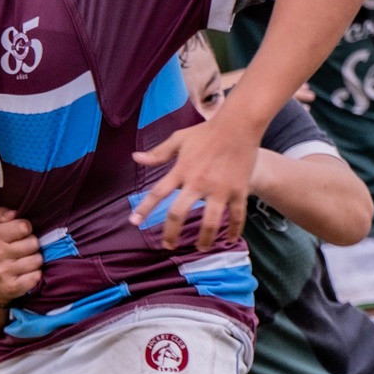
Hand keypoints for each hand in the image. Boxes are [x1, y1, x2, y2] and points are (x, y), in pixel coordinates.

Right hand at [0, 208, 42, 303]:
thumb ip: (1, 215)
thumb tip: (14, 212)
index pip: (24, 226)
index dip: (26, 229)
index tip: (21, 234)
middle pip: (33, 243)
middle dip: (32, 245)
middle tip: (23, 250)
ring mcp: (2, 272)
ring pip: (37, 260)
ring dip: (35, 261)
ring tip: (25, 262)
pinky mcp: (11, 287)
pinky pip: (36, 277)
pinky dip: (35, 276)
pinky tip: (26, 275)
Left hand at [132, 115, 256, 248]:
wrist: (239, 125)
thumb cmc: (207, 132)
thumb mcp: (179, 139)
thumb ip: (158, 153)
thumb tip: (135, 158)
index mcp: (181, 170)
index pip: (158, 193)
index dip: (144, 209)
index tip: (134, 223)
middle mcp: (198, 183)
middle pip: (178, 214)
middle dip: (171, 233)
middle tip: (168, 246)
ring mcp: (220, 189)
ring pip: (210, 222)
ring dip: (204, 239)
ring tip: (201, 248)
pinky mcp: (239, 191)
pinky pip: (237, 216)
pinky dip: (233, 230)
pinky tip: (229, 240)